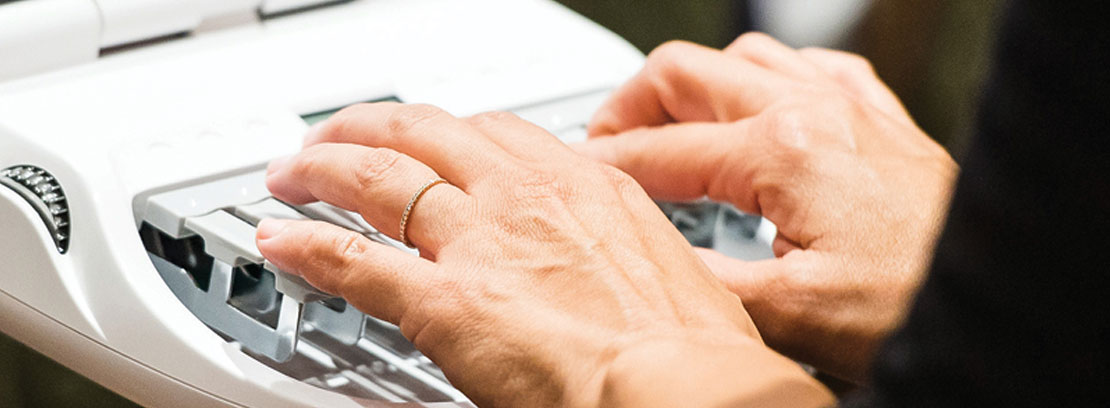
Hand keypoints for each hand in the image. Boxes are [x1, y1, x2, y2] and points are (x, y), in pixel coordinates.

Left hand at [258, 103, 832, 406]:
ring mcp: (481, 244)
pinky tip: (284, 242)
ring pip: (378, 178)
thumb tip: (609, 268)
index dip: (448, 134)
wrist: (683, 393)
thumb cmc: (692, 350)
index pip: (496, 133)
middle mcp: (525, 198)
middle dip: (372, 128)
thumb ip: (619, 250)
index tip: (430, 144)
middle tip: (342, 139)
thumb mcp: (667, 269)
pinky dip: (310, 247)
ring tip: (295, 173)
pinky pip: (356, 261)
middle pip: (424, 133)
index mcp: (584, 186)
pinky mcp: (446, 303)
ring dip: (325, 169)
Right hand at [576, 33, 958, 382]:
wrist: (999, 293)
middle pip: (686, 75)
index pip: (660, 151)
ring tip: (668, 120)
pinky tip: (762, 101)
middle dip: (630, 106)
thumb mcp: (789, 312)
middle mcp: (814, 110)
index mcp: (782, 152)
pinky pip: (810, 65)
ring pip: (744, 57)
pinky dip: (767, 76)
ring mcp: (850, 106)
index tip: (579, 180)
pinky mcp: (880, 118)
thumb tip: (647, 257)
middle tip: (605, 140)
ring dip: (693, 84)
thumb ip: (703, 276)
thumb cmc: (912, 303)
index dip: (606, 167)